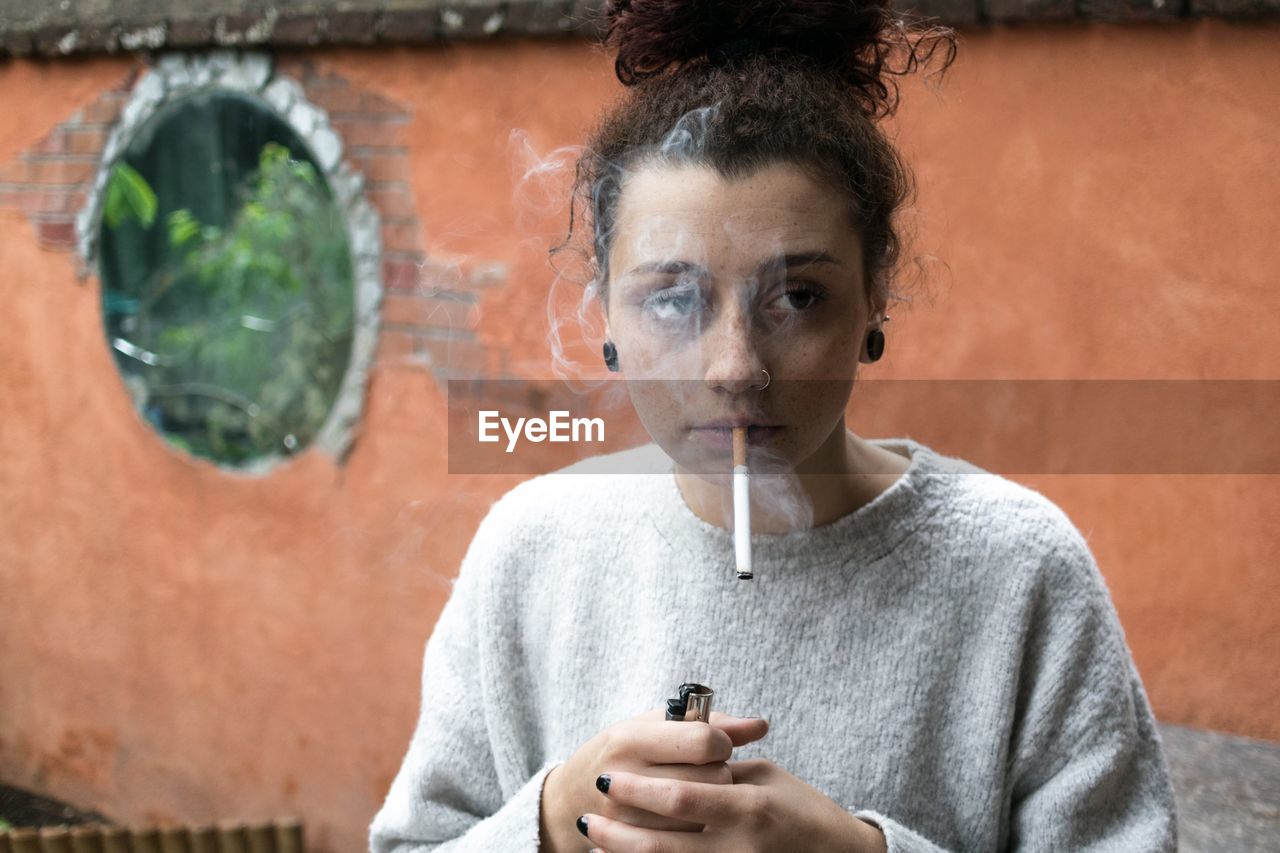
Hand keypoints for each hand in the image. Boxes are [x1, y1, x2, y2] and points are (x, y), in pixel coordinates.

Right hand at [539, 707, 769, 852]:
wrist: (570, 798)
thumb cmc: (623, 753)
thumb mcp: (652, 727)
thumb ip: (707, 724)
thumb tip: (760, 725)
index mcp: (630, 738)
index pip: (702, 740)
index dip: (720, 741)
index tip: (716, 744)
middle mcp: (625, 776)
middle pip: (710, 778)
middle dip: (720, 771)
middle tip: (709, 768)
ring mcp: (627, 816)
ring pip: (705, 813)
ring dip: (712, 802)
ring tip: (696, 790)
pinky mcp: (634, 841)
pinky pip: (689, 839)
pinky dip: (698, 825)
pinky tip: (688, 815)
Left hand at [576, 757, 888, 852]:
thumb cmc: (803, 810)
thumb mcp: (766, 777)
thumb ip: (722, 769)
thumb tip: (676, 757)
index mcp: (749, 807)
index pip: (679, 797)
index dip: (637, 790)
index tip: (608, 777)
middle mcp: (739, 845)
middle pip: (661, 843)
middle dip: (617, 829)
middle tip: (588, 812)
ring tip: (595, 835)